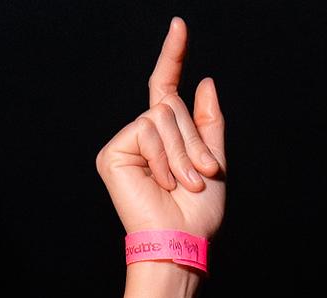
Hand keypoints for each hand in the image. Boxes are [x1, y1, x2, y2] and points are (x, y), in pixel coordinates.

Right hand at [95, 16, 225, 242]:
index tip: (179, 26)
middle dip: (193, 141)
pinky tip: (161, 182)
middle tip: (199, 176)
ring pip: (160, 117)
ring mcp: (126, 143)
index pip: (166, 88)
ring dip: (182, 152)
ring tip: (183, 183)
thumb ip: (209, 122)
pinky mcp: (112, 153)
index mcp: (166, 139)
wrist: (181, 242)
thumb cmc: (198, 215)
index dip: (173, 57)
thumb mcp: (214, 162)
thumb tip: (203, 80)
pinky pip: (145, 129)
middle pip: (170, 105)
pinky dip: (162, 157)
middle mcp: (143, 136)